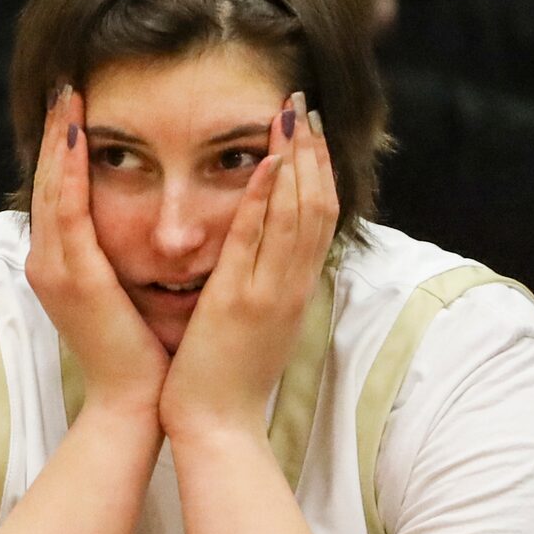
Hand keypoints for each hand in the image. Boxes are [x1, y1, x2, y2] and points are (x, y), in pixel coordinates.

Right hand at [27, 85, 170, 417]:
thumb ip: (123, 253)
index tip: (75, 107)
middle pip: (48, 182)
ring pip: (53, 189)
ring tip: (69, 98)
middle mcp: (49, 262)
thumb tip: (144, 218)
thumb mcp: (126, 291)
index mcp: (63, 265)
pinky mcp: (72, 277)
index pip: (60, 193)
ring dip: (60, 141)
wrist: (134, 399)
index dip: (64, 148)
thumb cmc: (141, 350)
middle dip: (56, 132)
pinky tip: (82, 138)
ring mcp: (55, 269)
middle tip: (66, 85)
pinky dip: (73, 172)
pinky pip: (69, 211)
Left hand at [163, 93, 338, 443]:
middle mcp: (290, 285)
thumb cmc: (225, 379)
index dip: (315, 171)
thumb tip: (261, 254)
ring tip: (291, 117)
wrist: (217, 428)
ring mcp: (270, 292)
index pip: (314, 218)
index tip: (307, 131)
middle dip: (312, 153)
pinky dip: (265, 201)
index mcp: (290, 289)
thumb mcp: (250, 323)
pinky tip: (266, 165)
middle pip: (315, 205)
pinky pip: (257, 243)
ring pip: (297, 215)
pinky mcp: (241, 303)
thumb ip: (258, 285)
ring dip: (296, 162)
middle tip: (303, 105)